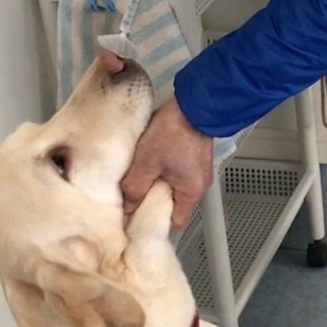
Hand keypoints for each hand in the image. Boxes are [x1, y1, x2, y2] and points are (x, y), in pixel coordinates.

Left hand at [121, 96, 212, 228]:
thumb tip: (127, 207)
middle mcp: (199, 185)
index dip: (153, 222)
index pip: (173, 222)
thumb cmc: (175, 130)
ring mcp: (197, 171)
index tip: (135, 217)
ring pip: (172, 188)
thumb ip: (134, 188)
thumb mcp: (146, 162)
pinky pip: (176, 174)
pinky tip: (150, 162)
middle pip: (171, 205)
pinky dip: (162, 171)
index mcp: (191, 192)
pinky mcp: (194, 159)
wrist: (194, 103)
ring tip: (141, 174)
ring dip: (155, 183)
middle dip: (151, 201)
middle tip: (133, 194)